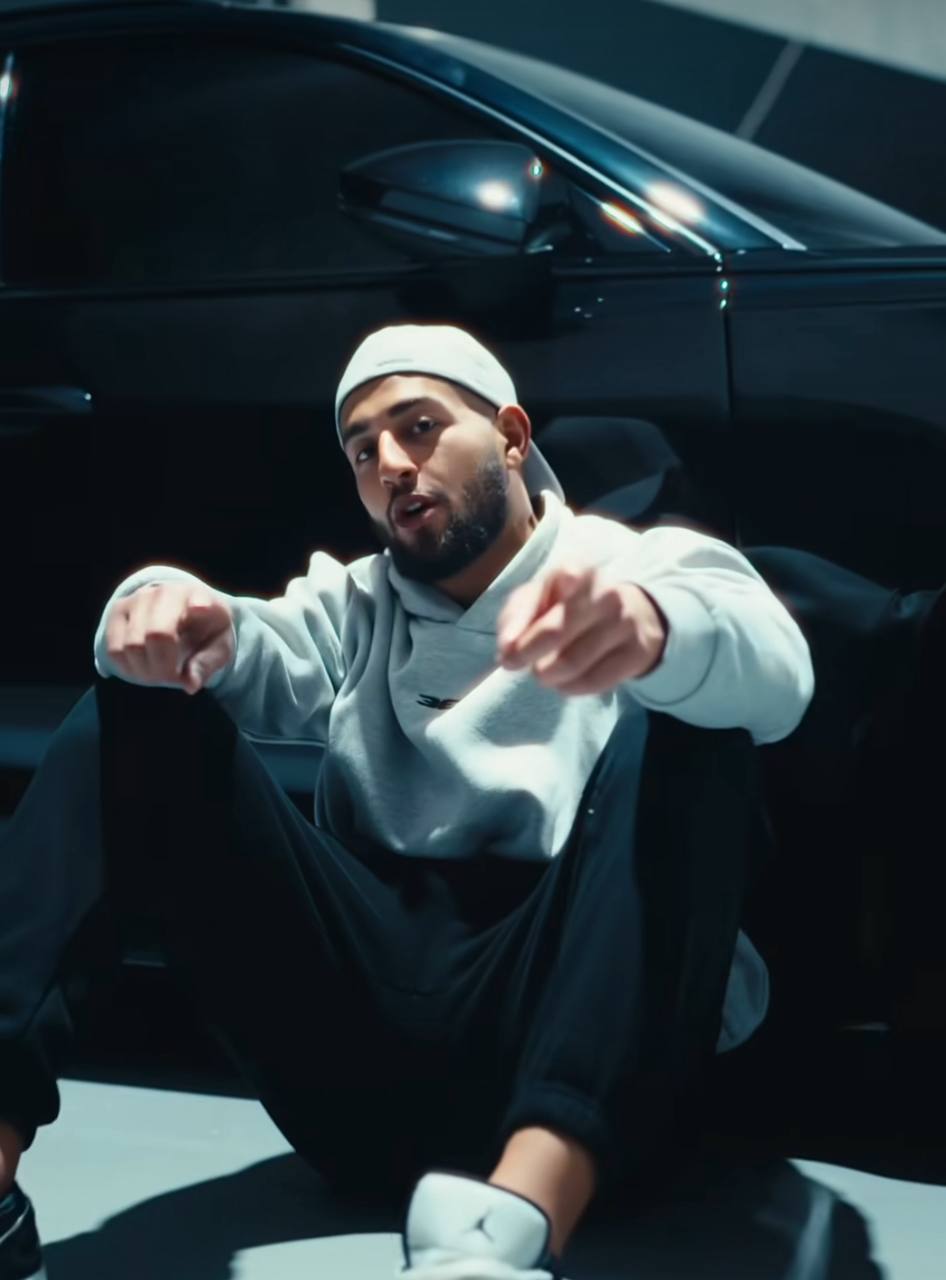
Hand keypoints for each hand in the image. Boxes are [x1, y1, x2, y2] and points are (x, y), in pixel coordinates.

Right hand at [104, 582, 234, 694]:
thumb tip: (190, 685)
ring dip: (146, 672)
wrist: (184, 613)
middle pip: (157, 635)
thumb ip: (207, 664)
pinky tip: (143, 668)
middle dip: (165, 669)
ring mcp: (138, 599)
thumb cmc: (205, 632)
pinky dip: (129, 668)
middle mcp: (165, 592)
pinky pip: (114, 650)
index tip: (201, 609)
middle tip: (174, 679)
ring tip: (160, 674)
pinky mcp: (118, 611)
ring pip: (132, 646)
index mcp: (199, 596)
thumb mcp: (219, 647)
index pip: (197, 601)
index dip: (199, 605)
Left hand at [496, 564, 666, 695]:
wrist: (630, 615)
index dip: (531, 611)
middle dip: (526, 652)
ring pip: (572, 662)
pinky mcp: (637, 653)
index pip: (561, 579)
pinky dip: (568, 687)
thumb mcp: (537, 599)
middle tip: (512, 662)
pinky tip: (564, 681)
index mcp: (577, 570)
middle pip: (555, 631)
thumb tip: (508, 650)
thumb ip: (515, 618)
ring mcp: (625, 623)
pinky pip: (592, 681)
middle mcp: (605, 593)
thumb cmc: (568, 606)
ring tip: (542, 671)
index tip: (511, 642)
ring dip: (546, 674)